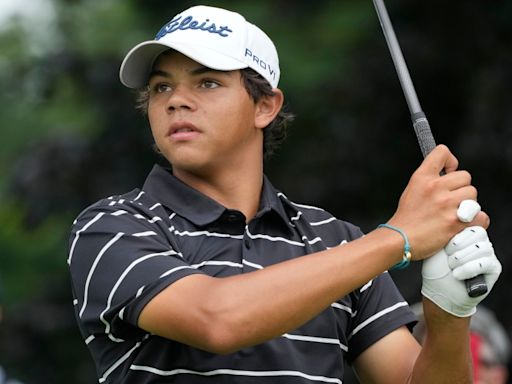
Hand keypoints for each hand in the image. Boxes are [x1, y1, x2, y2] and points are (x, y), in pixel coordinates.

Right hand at [388, 145, 488, 259]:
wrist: (401, 239)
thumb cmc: (407, 218)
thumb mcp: (412, 189)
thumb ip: (430, 179)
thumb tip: (449, 175)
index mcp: (422, 177)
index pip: (442, 152)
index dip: (450, 161)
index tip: (449, 171)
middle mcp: (435, 188)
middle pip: (465, 176)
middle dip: (460, 188)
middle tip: (449, 200)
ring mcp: (446, 205)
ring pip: (473, 195)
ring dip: (467, 204)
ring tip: (453, 213)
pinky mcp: (456, 222)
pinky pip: (480, 215)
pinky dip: (475, 221)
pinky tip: (462, 223)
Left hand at [421, 226, 500, 316]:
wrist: (440, 292)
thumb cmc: (436, 269)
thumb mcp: (436, 247)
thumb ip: (447, 232)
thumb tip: (454, 218)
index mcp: (465, 232)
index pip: (470, 220)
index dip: (459, 228)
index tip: (447, 241)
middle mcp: (479, 241)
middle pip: (478, 232)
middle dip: (458, 245)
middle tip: (447, 256)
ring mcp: (488, 253)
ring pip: (481, 248)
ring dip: (461, 258)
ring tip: (450, 267)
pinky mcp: (493, 268)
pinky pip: (485, 262)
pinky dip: (468, 269)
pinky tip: (457, 275)